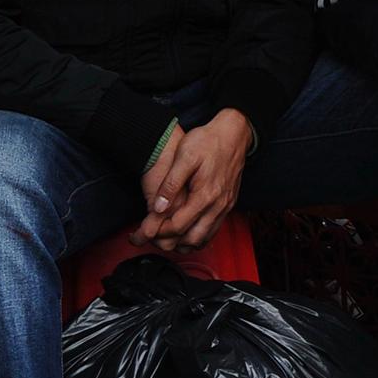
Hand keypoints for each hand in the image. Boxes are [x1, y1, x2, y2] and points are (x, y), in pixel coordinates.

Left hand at [136, 109, 251, 251]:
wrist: (234, 134)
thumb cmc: (207, 141)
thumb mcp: (185, 155)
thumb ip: (171, 183)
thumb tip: (158, 207)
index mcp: (205, 195)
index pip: (178, 226)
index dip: (158, 232)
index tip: (143, 231)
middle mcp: (218, 206)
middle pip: (191, 239)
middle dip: (169, 243)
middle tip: (152, 238)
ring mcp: (224, 207)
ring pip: (203, 239)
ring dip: (183, 243)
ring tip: (164, 238)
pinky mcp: (228, 205)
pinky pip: (212, 231)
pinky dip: (197, 237)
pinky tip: (184, 232)